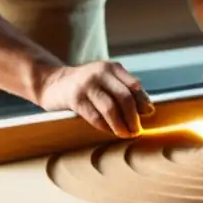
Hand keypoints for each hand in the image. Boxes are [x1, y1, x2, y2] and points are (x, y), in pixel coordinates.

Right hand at [34, 61, 154, 137]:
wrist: (53, 82)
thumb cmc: (86, 84)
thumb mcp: (106, 80)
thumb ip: (124, 90)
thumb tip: (148, 110)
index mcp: (112, 67)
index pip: (134, 84)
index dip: (143, 101)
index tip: (148, 114)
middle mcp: (100, 72)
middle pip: (124, 97)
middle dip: (133, 117)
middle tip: (136, 130)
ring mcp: (87, 85)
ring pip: (110, 109)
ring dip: (121, 125)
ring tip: (126, 134)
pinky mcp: (75, 98)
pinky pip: (95, 116)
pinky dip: (105, 127)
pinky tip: (110, 131)